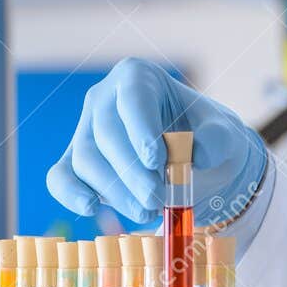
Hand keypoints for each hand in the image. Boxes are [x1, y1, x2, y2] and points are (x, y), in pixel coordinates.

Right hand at [46, 57, 266, 224]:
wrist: (197, 159)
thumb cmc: (206, 136)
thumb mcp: (225, 133)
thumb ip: (218, 139)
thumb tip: (198, 154)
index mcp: (139, 76)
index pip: (134, 98)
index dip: (142, 130)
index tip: (157, 161)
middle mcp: (104, 97)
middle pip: (106, 134)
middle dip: (132, 172)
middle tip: (158, 199)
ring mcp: (85, 129)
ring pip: (86, 159)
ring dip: (115, 191)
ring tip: (149, 210)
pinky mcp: (75, 161)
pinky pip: (61, 176)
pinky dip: (71, 193)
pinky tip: (91, 207)